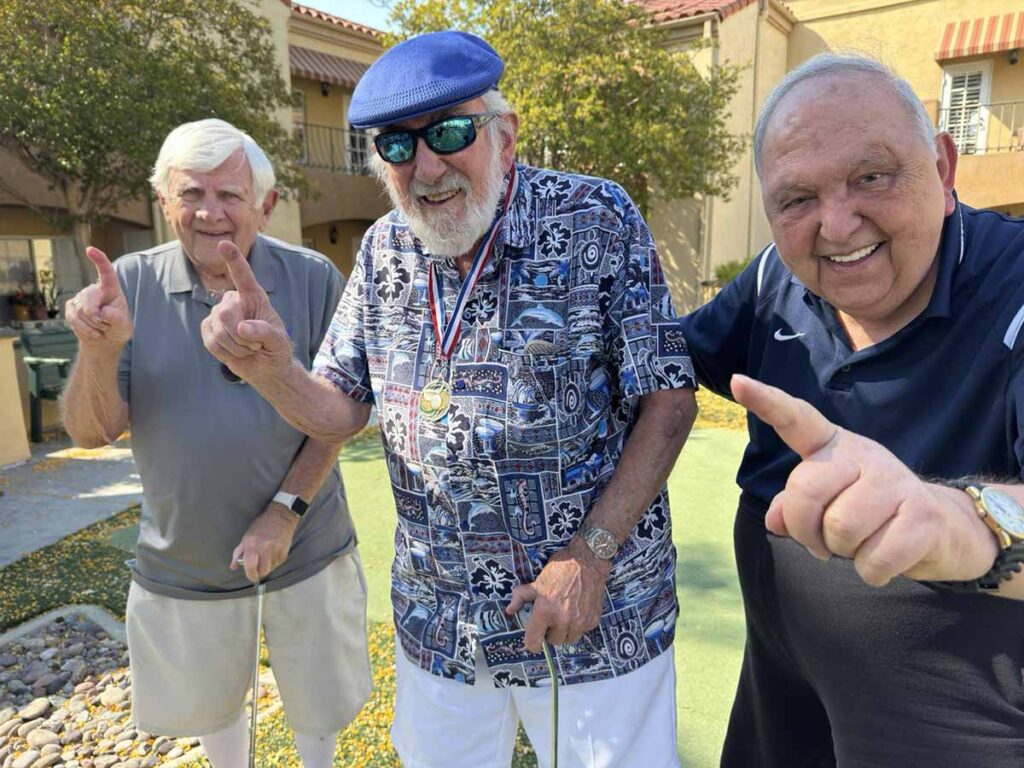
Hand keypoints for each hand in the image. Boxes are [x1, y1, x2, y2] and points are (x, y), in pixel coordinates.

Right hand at [65, 247, 131, 349]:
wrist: (105, 340)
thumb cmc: (117, 328)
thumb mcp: (124, 327)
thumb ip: (117, 319)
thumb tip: (104, 311)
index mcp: (111, 289)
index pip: (106, 272)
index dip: (99, 260)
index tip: (90, 249)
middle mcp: (95, 290)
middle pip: (88, 295)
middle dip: (94, 313)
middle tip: (103, 324)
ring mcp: (81, 298)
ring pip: (80, 310)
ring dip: (92, 325)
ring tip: (102, 328)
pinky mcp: (71, 307)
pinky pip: (73, 318)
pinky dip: (84, 329)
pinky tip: (94, 333)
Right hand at [200, 241, 292, 384]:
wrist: (267, 369)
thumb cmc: (277, 349)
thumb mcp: (279, 342)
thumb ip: (265, 332)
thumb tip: (241, 327)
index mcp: (254, 296)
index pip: (243, 275)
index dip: (233, 259)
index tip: (223, 244)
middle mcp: (234, 301)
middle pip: (226, 313)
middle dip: (241, 336)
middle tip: (256, 344)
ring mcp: (218, 315)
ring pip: (218, 330)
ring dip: (236, 347)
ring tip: (248, 348)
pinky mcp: (208, 329)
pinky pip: (211, 342)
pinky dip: (226, 353)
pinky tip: (236, 352)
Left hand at [230, 502, 299, 582]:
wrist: (280, 516)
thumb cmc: (261, 526)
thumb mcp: (246, 537)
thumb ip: (238, 553)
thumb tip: (233, 567)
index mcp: (251, 544)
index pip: (250, 566)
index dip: (251, 575)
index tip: (252, 577)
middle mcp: (264, 547)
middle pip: (263, 571)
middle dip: (261, 572)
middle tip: (259, 569)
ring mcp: (276, 549)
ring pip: (272, 568)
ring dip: (269, 565)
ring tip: (267, 556)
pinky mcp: (285, 550)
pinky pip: (279, 563)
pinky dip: (276, 561)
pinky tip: (274, 552)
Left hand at [506, 537, 610, 651]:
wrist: (587, 561)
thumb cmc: (559, 570)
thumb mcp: (537, 582)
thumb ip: (521, 597)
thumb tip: (509, 610)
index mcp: (545, 611)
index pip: (534, 643)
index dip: (531, 642)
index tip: (533, 638)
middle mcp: (563, 620)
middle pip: (553, 642)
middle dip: (550, 632)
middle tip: (551, 618)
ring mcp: (580, 622)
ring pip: (569, 639)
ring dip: (565, 632)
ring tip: (564, 616)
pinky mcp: (593, 620)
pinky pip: (582, 632)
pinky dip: (578, 626)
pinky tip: (577, 611)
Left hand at [731, 373, 997, 585]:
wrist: (945, 529)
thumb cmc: (872, 515)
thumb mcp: (829, 505)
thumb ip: (795, 508)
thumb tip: (775, 519)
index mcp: (833, 447)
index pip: (796, 418)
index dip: (766, 401)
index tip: (737, 382)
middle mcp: (863, 454)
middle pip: (806, 491)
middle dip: (807, 531)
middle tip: (824, 543)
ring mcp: (896, 481)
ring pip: (841, 528)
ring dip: (844, 552)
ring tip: (861, 545)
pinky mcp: (923, 515)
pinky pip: (875, 557)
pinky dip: (872, 571)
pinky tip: (884, 560)